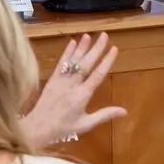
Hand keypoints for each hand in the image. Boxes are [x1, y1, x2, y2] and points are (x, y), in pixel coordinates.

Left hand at [22, 33, 125, 148]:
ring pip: (73, 61)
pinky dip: (67, 52)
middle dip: (96, 49)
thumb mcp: (86, 124)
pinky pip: (61, 63)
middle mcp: (72, 85)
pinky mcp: (52, 79)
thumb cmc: (64, 128)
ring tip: (89, 35)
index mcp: (82, 96)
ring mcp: (61, 80)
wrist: (39, 126)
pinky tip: (72, 43)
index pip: (97, 75)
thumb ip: (104, 115)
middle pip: (86, 63)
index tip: (114, 49)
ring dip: (81, 47)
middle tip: (104, 35)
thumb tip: (124, 111)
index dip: (106, 61)